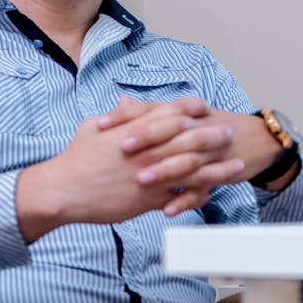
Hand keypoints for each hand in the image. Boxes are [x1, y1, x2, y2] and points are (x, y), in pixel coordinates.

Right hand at [15, 97, 244, 241]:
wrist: (65, 191)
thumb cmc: (77, 158)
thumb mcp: (94, 127)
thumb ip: (117, 116)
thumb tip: (128, 103)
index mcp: (137, 128)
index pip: (173, 111)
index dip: (193, 108)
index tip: (206, 108)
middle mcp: (149, 150)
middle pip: (192, 138)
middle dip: (214, 135)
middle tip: (229, 134)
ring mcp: (152, 175)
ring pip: (195, 169)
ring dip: (218, 166)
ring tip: (237, 165)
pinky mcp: (150, 199)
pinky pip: (182, 196)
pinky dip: (200, 193)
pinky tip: (213, 192)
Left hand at [116, 104, 296, 192]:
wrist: (254, 139)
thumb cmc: (209, 127)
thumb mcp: (180, 116)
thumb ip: (149, 111)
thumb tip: (120, 102)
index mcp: (181, 112)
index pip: (150, 108)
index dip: (125, 116)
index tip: (100, 125)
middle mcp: (194, 127)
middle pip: (169, 128)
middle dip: (145, 138)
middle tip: (121, 149)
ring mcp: (209, 150)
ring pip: (185, 159)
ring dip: (163, 170)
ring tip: (140, 182)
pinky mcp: (220, 171)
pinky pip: (203, 186)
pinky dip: (185, 199)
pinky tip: (166, 209)